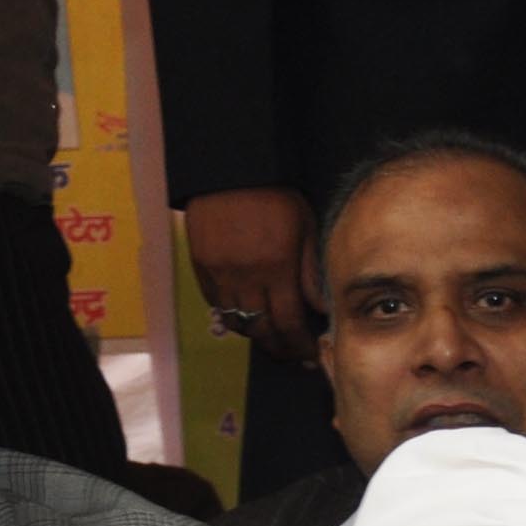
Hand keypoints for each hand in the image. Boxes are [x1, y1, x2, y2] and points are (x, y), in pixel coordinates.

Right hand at [183, 186, 319, 361]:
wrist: (232, 170)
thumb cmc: (276, 196)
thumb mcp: (306, 228)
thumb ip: (313, 272)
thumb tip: (324, 308)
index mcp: (277, 267)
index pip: (290, 323)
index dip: (301, 346)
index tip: (311, 354)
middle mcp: (246, 276)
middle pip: (263, 330)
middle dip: (281, 348)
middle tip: (295, 355)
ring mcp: (219, 273)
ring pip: (237, 322)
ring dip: (257, 336)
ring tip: (273, 339)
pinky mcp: (201, 266)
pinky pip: (215, 304)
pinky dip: (232, 317)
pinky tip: (248, 317)